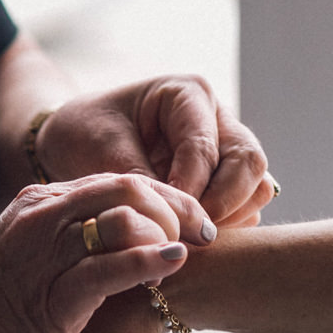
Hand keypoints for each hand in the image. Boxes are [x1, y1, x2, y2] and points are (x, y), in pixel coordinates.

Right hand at [0, 173, 210, 332]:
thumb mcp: (23, 263)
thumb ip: (64, 246)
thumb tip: (114, 242)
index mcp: (36, 205)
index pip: (115, 180)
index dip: (163, 194)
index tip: (193, 217)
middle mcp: (41, 218)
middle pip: (128, 186)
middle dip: (178, 203)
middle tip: (209, 230)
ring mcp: (44, 254)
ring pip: (122, 217)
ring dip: (171, 228)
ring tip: (198, 247)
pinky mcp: (51, 296)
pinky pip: (109, 267)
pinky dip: (149, 260)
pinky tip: (175, 262)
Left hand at [36, 76, 273, 227]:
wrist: (76, 142)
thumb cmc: (85, 132)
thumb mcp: (101, 148)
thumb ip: (140, 178)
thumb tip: (174, 217)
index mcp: (187, 94)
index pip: (205, 147)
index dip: (188, 190)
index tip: (163, 219)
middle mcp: (217, 119)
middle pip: (249, 163)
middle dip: (222, 205)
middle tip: (185, 234)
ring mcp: (228, 151)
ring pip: (257, 187)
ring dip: (229, 219)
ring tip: (185, 237)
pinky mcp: (227, 182)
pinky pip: (246, 209)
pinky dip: (226, 229)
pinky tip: (188, 238)